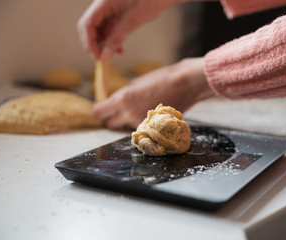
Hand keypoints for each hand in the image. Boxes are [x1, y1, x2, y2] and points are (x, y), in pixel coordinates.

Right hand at [77, 0, 174, 58]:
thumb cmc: (152, 0)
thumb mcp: (134, 20)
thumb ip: (117, 38)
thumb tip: (103, 56)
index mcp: (104, 1)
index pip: (87, 23)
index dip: (89, 42)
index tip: (96, 56)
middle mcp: (103, 5)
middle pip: (89, 27)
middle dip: (94, 44)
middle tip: (102, 58)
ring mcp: (109, 10)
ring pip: (98, 31)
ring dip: (104, 45)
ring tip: (115, 54)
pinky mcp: (116, 15)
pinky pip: (108, 31)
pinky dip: (112, 41)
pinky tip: (120, 50)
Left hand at [93, 57, 214, 128]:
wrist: (186, 84)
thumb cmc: (162, 78)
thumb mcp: (136, 82)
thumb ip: (122, 94)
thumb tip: (113, 101)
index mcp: (123, 99)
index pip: (99, 112)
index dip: (100, 110)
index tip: (103, 107)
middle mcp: (129, 114)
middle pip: (109, 123)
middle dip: (111, 117)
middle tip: (119, 109)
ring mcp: (140, 124)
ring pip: (124, 126)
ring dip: (126, 120)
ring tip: (139, 107)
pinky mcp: (151, 129)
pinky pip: (138, 128)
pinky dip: (139, 123)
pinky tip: (148, 112)